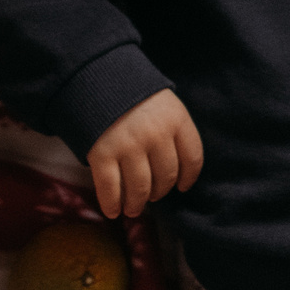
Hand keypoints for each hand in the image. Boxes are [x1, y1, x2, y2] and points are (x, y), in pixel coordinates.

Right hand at [87, 89, 202, 218]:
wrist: (96, 78)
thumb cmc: (134, 94)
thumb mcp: (164, 103)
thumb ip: (174, 130)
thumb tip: (180, 170)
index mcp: (176, 119)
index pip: (193, 158)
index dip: (189, 177)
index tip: (183, 186)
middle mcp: (156, 135)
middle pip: (166, 177)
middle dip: (160, 192)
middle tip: (153, 196)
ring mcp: (129, 145)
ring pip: (140, 188)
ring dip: (137, 204)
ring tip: (133, 208)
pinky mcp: (102, 154)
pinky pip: (110, 189)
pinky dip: (111, 204)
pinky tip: (112, 211)